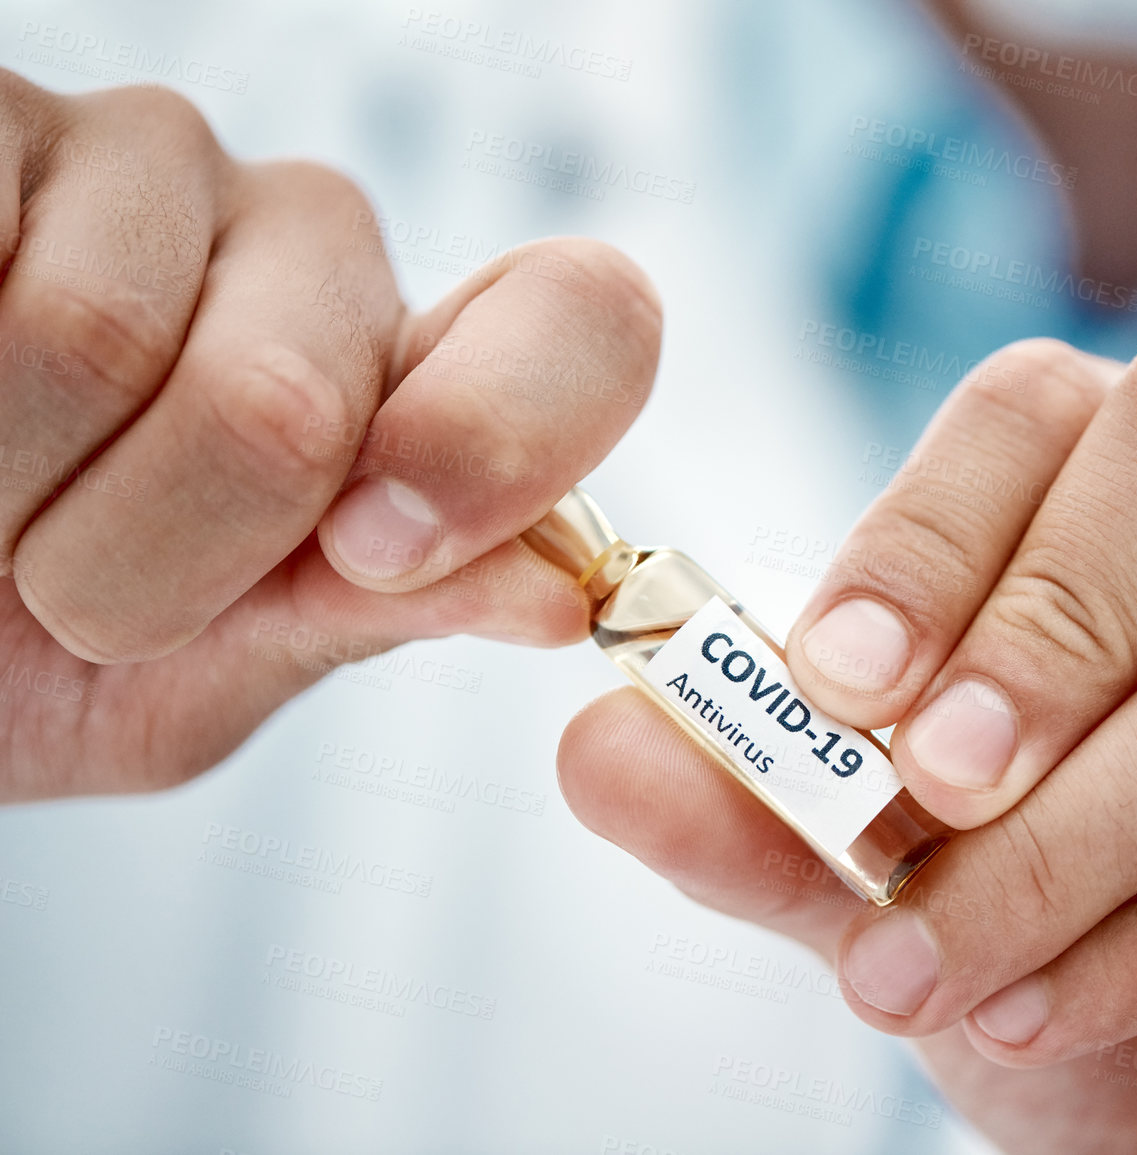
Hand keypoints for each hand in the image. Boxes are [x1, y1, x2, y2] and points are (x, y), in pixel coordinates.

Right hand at [0, 72, 659, 800]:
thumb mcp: (208, 672)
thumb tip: (555, 595)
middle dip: (150, 561)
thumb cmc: (26, 648)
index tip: (376, 548)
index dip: (502, 434)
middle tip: (69, 589)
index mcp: (406, 380)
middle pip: (292, 401)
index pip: (583, 319)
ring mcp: (150, 161)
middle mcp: (311, 245)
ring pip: (98, 334)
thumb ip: (372, 616)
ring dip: (2, 493)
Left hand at [559, 335, 1136, 1152]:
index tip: (829, 672)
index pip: (1066, 404)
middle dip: (1027, 627)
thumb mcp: (912, 876)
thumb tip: (594, 743)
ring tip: (923, 975)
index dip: (933, 520)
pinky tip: (1042, 1018)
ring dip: (1050, 857)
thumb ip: (772, 805)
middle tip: (914, 787)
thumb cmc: (1096, 954)